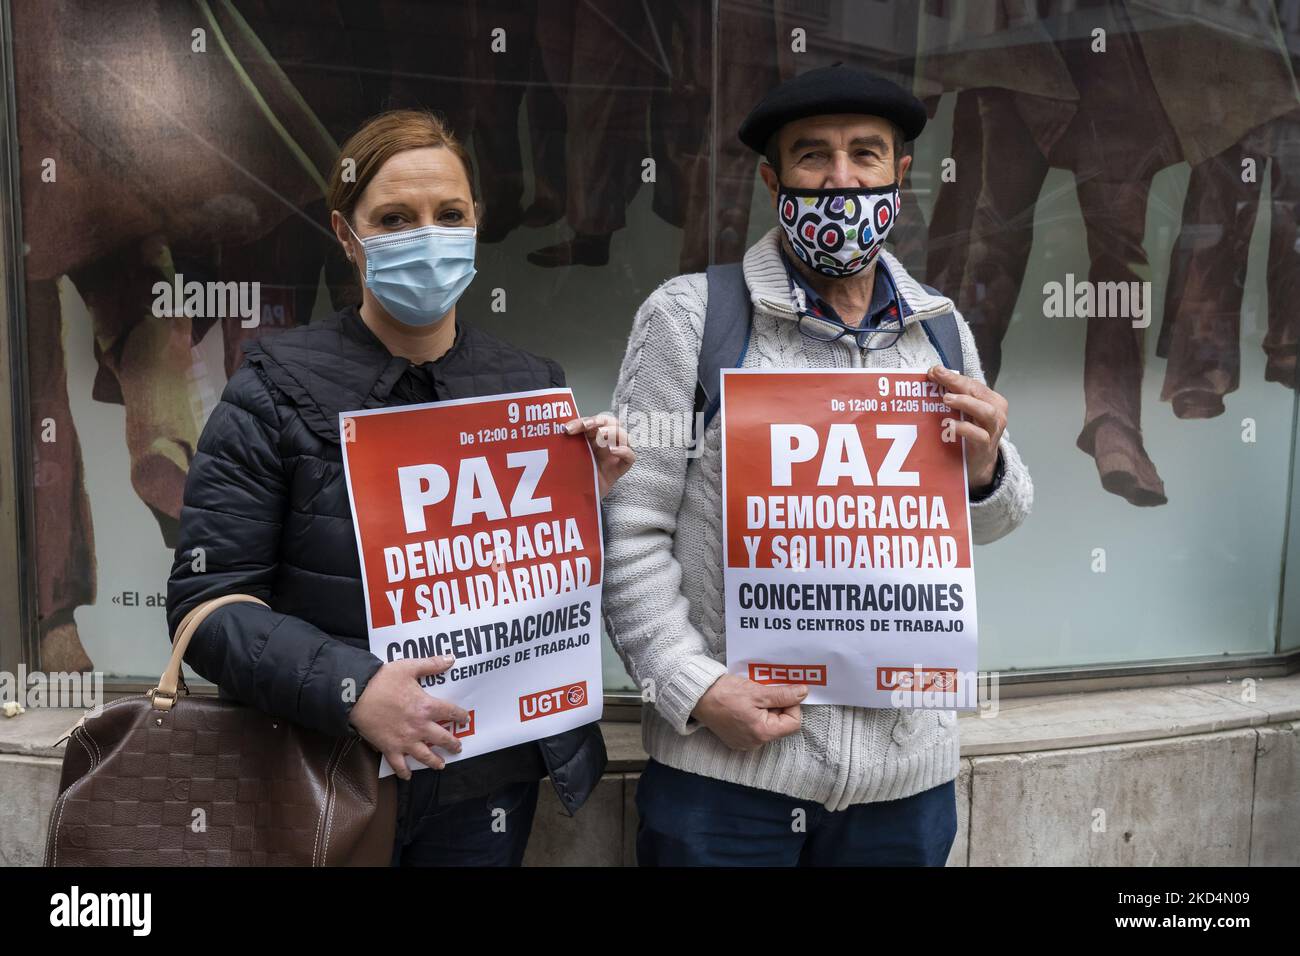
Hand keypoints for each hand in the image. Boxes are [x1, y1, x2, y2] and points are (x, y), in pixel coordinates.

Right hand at [348, 656, 468, 779]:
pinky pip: (399, 765)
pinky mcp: (389, 748)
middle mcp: (420, 727)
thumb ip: (431, 664)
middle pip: (442, 738)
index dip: (460, 716)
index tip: (464, 719)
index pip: (450, 712)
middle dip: (452, 744)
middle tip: (457, 748)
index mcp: (426, 707)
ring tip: (441, 765)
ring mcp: (405, 740)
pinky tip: (408, 776)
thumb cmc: (383, 680)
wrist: (356, 695)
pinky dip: (404, 772)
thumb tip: (451, 659)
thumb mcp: (409, 667)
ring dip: (434, 761)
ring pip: (425, 756)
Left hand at [565, 412, 634, 497]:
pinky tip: (613, 451)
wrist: (575, 500)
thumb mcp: (567, 458)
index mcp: (591, 438)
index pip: (591, 422)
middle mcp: (604, 444)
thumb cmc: (570, 476)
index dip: (581, 422)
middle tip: (587, 426)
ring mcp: (613, 456)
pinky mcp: (619, 469)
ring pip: (623, 435)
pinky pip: (630, 457)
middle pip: (611, 422)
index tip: (567, 429)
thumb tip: (555, 434)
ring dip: (613, 432)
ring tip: (601, 435)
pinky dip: (624, 451)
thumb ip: (566, 446)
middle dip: (600, 421)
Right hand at [690, 674, 806, 750]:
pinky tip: (744, 703)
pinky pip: (755, 727)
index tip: (781, 692)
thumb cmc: (725, 693)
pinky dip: (755, 714)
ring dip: (766, 708)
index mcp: (762, 733)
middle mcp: (755, 743)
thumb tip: (803, 693)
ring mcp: (744, 742)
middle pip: (780, 724)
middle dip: (777, 705)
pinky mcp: (736, 738)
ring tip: (753, 696)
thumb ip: (783, 695)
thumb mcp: (758, 691)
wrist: (697, 697)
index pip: (793, 723)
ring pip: (768, 725)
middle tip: (765, 691)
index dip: (791, 705)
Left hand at [928, 364, 1007, 492]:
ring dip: (965, 402)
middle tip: (938, 376)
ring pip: (986, 412)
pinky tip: (951, 425)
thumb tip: (932, 376)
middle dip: (956, 382)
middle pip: (978, 393)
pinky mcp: (985, 447)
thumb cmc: (970, 434)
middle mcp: (996, 413)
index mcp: (991, 400)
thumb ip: (953, 397)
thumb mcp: (963, 413)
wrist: (978, 463)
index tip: (934, 371)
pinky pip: (979, 436)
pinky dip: (965, 429)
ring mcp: (993, 430)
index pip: (972, 384)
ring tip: (946, 398)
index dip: (954, 376)